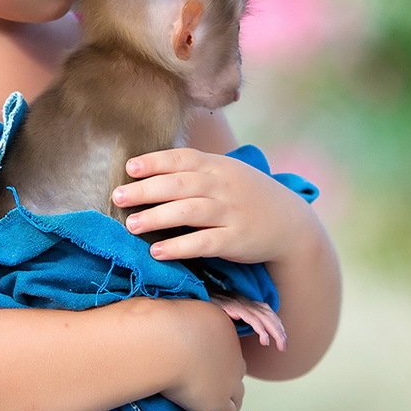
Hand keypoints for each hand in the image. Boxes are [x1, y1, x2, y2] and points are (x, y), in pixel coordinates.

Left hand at [114, 147, 316, 265]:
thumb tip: (151, 170)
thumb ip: (196, 170)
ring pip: (189, 211)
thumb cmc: (249, 196)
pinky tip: (158, 251)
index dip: (155, 162)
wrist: (291, 223)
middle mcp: (224, 186)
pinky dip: (180, 247)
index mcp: (219, 166)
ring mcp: (232, 213)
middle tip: (119, 196)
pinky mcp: (236, 240)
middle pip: (180, 184)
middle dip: (146, 189)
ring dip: (157, 217)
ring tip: (132, 225)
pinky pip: (204, 242)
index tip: (129, 168)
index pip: (183, 158)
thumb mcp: (228, 174)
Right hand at [158, 298, 245, 410]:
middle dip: (223, 372)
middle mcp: (233, 351)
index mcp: (223, 326)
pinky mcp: (219, 401)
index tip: (196, 358)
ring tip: (203, 399)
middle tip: (200, 378)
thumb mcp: (175, 310)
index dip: (213, 353)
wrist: (161, 343)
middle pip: (236, 367)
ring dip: (224, 395)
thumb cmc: (160, 323)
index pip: (226, 344)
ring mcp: (229, 378)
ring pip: (237, 392)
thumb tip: (172, 321)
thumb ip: (183, 318)